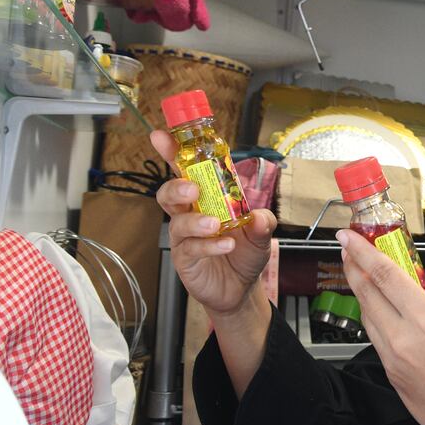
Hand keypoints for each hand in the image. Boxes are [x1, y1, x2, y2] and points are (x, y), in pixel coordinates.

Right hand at [151, 130, 277, 317]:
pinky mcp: (185, 259)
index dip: (173, 153)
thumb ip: (263, 222)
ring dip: (195, 220)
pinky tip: (226, 245)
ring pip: (177, 221)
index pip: (187, 171)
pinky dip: (208, 245)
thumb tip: (259, 217)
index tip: (161, 136)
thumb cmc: (245, 251)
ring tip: (215, 224)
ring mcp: (185, 237)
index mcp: (207, 198)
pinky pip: (190, 248)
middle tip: (193, 187)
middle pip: (169, 192)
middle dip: (176, 185)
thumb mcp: (262, 233)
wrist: (242, 287)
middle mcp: (191, 213)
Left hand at [337, 229, 424, 424]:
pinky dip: (375, 318)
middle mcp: (402, 339)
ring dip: (362, 292)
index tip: (347, 237)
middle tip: (348, 250)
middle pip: (365, 294)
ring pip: (367, 317)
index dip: (361, 252)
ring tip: (364, 276)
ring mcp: (393, 360)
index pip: (383, 276)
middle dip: (352, 267)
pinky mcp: (393, 376)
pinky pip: (377, 338)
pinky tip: (384, 310)